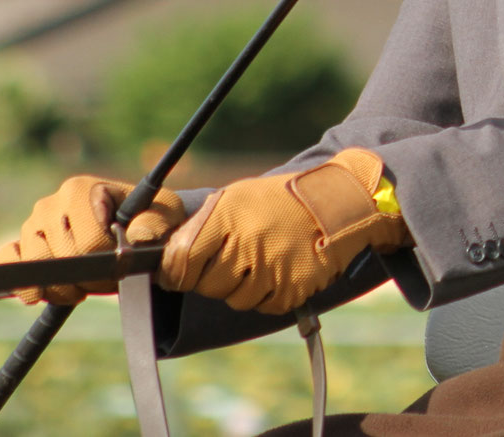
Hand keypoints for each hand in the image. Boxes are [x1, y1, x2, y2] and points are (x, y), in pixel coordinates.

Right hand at [0, 176, 185, 305]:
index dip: (109, 262)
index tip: (122, 261)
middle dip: (89, 278)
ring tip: (84, 285)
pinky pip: (8, 261)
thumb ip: (154, 223)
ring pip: (37, 267)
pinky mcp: (21, 245)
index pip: (89, 242)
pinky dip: (21, 281)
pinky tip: (38, 294)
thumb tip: (137, 238)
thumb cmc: (147, 218)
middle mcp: (51, 204)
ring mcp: (32, 225)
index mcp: (81, 189)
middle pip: (63, 259)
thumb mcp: (164, 214)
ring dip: (62, 288)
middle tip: (106, 278)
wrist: (129, 227)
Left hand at [160, 148, 410, 314]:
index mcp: (227, 214)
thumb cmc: (279, 200)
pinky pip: (264, 306)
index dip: (175, 272)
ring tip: (261, 261)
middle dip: (213, 278)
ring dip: (242, 288)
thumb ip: (200, 227)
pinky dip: (268, 294)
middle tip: (233, 259)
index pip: (180, 260)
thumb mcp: (237, 197)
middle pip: (206, 285)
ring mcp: (271, 268)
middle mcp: (247, 242)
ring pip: (234, 300)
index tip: (178, 273)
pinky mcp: (291, 289)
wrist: (339, 203)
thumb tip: (164, 261)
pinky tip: (281, 270)